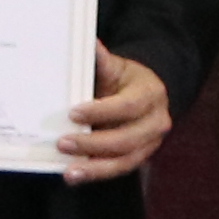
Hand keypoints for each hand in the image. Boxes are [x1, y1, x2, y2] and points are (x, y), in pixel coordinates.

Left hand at [56, 44, 172, 179]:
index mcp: (150, 94)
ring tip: (69, 171)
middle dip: (93, 144)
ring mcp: (150, 143)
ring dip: (95, 168)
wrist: (147, 94)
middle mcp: (156, 122)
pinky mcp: (141, 157)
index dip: (101, 112)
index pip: (127, 106)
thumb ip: (102, 61)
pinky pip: (121, 169)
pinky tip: (76, 175)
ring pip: (125, 160)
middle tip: (63, 143)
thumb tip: (89, 43)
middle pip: (126, 138)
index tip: (73, 113)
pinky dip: (98, 173)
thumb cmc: (126, 79)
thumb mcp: (117, 67)